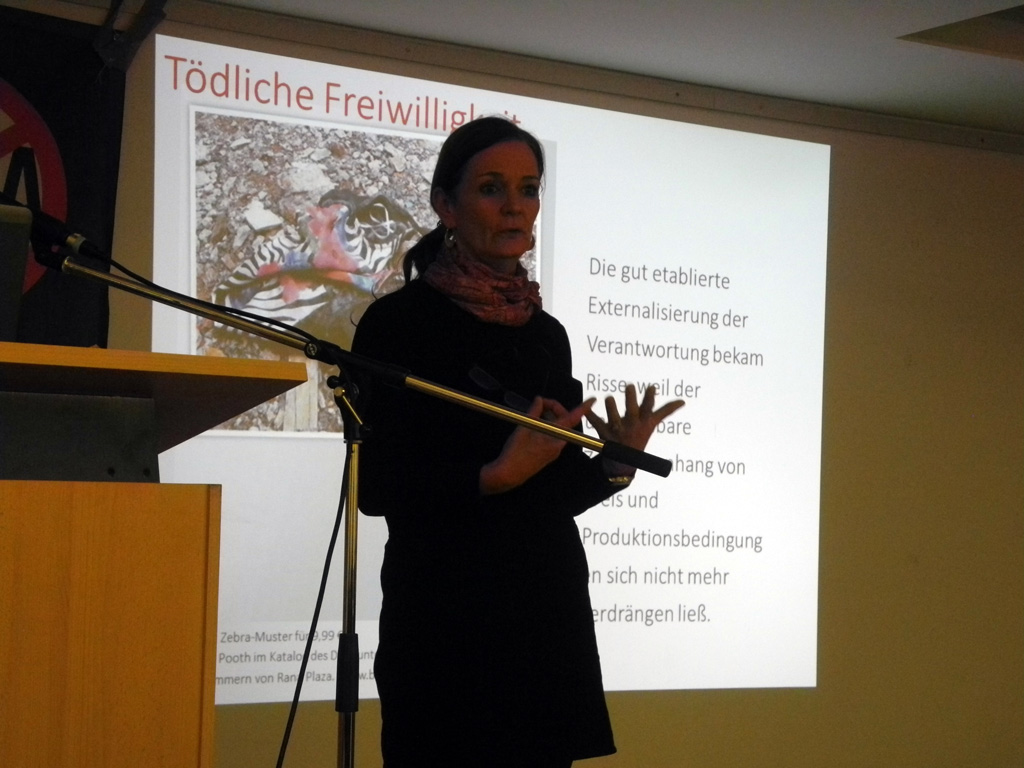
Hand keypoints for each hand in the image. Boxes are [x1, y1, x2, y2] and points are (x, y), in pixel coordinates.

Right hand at [480, 395, 595, 494]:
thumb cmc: (515, 453)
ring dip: (549, 417)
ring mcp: (554, 450)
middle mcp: (558, 444)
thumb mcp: (523, 428)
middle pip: (564, 421)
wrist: (508, 475)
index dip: (582, 408)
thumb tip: (539, 400)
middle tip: (541, 403)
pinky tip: (533, 424)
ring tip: (534, 412)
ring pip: (557, 428)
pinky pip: (551, 436)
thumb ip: (533, 412)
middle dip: (555, 409)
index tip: (592, 400)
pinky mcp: (548, 454)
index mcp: (554, 437)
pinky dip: (545, 426)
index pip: (572, 419)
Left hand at [585, 385, 684, 475]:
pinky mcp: (604, 434)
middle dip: (630, 398)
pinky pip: (595, 421)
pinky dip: (590, 414)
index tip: (651, 388)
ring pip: (612, 412)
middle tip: (630, 387)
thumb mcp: (652, 425)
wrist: (624, 461)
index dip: (650, 398)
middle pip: (631, 409)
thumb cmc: (638, 436)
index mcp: (644, 423)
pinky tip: (588, 406)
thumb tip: (683, 401)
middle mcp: (632, 425)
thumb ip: (665, 411)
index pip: (649, 408)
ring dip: (611, 404)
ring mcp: (618, 430)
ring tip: (610, 399)